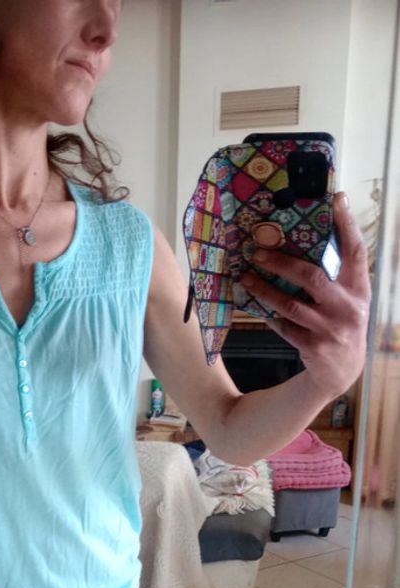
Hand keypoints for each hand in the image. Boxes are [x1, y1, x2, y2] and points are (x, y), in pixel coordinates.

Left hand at [240, 191, 371, 397]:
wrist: (341, 370)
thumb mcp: (349, 297)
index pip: (356, 251)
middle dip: (281, 262)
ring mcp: (330, 328)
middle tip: (257, 251)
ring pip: (291, 304)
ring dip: (264, 289)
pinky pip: (283, 326)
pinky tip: (252, 301)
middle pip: (312, 277)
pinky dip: (267, 313)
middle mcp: (348, 306)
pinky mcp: (313, 346)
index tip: (335, 199)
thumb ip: (338, 273)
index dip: (347, 224)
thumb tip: (313, 233)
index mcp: (359, 288)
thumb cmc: (341, 322)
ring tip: (245, 276)